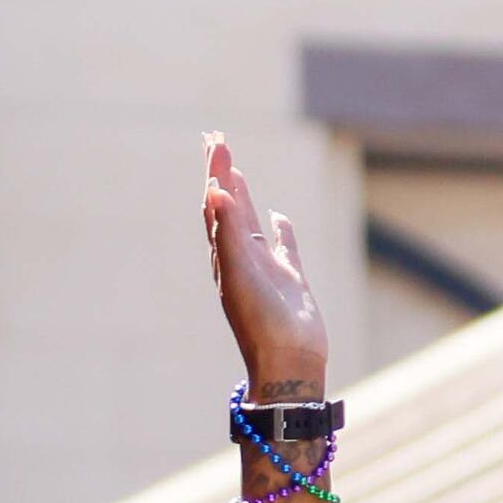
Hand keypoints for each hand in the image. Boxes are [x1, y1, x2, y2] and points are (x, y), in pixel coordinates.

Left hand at [201, 134, 324, 388]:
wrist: (288, 364)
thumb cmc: (262, 322)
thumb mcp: (241, 273)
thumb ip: (228, 233)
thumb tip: (213, 192)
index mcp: (224, 254)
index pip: (214, 203)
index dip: (214, 171)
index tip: (214, 139)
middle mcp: (240, 259)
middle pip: (225, 207)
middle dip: (221, 173)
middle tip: (216, 139)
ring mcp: (265, 269)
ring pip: (248, 223)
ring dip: (240, 196)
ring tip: (233, 171)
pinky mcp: (289, 280)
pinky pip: (282, 246)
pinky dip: (280, 228)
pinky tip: (279, 216)